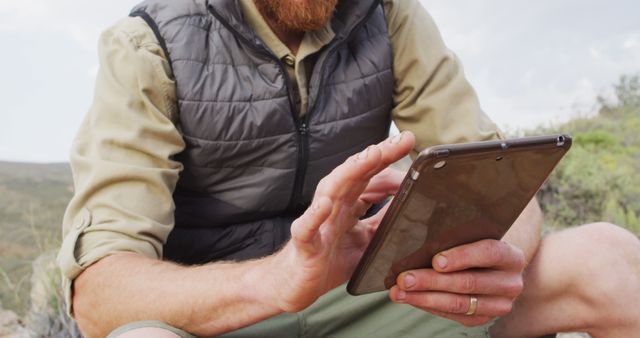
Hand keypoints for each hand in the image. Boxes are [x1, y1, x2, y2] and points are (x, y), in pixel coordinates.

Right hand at [268, 132, 413, 312]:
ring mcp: (318, 223)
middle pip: (356, 175)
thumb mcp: (367, 242)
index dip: (390, 162)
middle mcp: (333, 207)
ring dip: (350, 172)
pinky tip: (325, 205)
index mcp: (348, 205)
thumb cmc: (328, 260)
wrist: (295, 286)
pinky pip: (307, 228)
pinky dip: (314, 215)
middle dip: (378, 155)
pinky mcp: (305, 244)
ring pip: (332, 191)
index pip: (371, 176)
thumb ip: (385, 222)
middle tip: (403, 140)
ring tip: (371, 156)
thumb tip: (412, 206)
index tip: (411, 144)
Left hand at [389, 239, 525, 326]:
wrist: (493, 265)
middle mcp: (511, 282)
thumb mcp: (472, 230)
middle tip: (404, 278)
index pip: (489, 252)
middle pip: (468, 282)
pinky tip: (410, 298)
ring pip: (459, 303)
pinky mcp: (483, 318)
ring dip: (424, 298)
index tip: (435, 260)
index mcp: (510, 255)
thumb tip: (419, 220)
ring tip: (398, 291)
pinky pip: (454, 315)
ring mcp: (499, 304)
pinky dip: (429, 306)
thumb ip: (454, 227)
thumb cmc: (474, 241)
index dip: (462, 257)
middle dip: (431, 281)